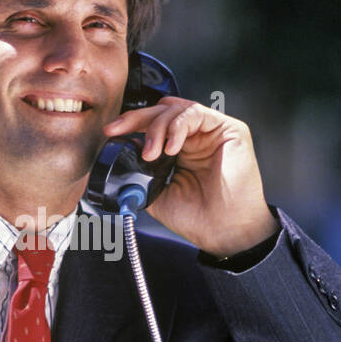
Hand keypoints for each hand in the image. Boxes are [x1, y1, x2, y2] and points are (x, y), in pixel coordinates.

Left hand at [102, 97, 277, 256]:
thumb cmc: (199, 217)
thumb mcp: (156, 193)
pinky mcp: (229, 129)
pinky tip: (171, 148)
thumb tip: (118, 160)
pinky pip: (197, 113)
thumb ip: (140, 172)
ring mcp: (212, 132)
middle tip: (119, 130)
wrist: (224, 232)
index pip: (153, 124)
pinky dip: (178, 127)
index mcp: (180, 149)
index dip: (131, 124)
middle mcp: (196, 137)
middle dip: (137, 118)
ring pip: (176, 109)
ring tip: (151, 153)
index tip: (111, 132)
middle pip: (162, 110)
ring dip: (157, 127)